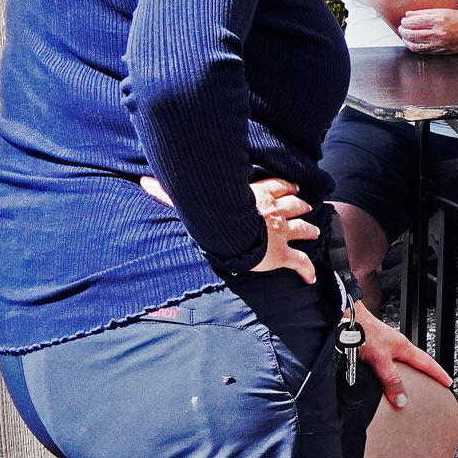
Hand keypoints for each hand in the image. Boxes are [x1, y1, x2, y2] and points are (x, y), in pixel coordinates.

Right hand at [139, 174, 319, 280]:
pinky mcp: (281, 254)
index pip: (278, 186)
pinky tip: (310, 277)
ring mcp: (280, 233)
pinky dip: (307, 270)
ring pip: (302, 229)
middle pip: (294, 206)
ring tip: (314, 231)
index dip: (287, 187)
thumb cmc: (212, 212)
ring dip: (309, 230)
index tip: (293, 188)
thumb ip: (168, 191)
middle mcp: (274, 212)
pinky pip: (300, 262)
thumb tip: (143, 181)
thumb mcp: (192, 197)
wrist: (228, 231)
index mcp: (258, 195)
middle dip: (301, 207)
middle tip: (307, 207)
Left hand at [353, 303, 450, 408]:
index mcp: (403, 347)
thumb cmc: (363, 331)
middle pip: (416, 362)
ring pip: (400, 364)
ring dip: (405, 374)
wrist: (343, 319)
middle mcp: (395, 346)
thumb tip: (401, 399)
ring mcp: (384, 346)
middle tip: (432, 385)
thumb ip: (391, 380)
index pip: (427, 363)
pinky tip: (382, 380)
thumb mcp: (380, 359)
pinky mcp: (371, 348)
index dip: (438, 373)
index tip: (448, 382)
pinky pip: (386, 364)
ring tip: (408, 387)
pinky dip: (389, 373)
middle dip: (425, 374)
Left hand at [399, 7, 457, 53]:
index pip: (414, 21)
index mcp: (439, 19)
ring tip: (405, 35)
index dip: (406, 21)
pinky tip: (412, 43)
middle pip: (412, 33)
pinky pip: (422, 51)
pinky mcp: (440, 51)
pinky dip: (414, 47)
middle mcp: (438, 32)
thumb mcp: (444, 11)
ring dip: (406, 40)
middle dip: (403, 30)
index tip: (404, 20)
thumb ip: (425, 12)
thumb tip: (409, 14)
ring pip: (415, 44)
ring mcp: (439, 43)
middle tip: (402, 27)